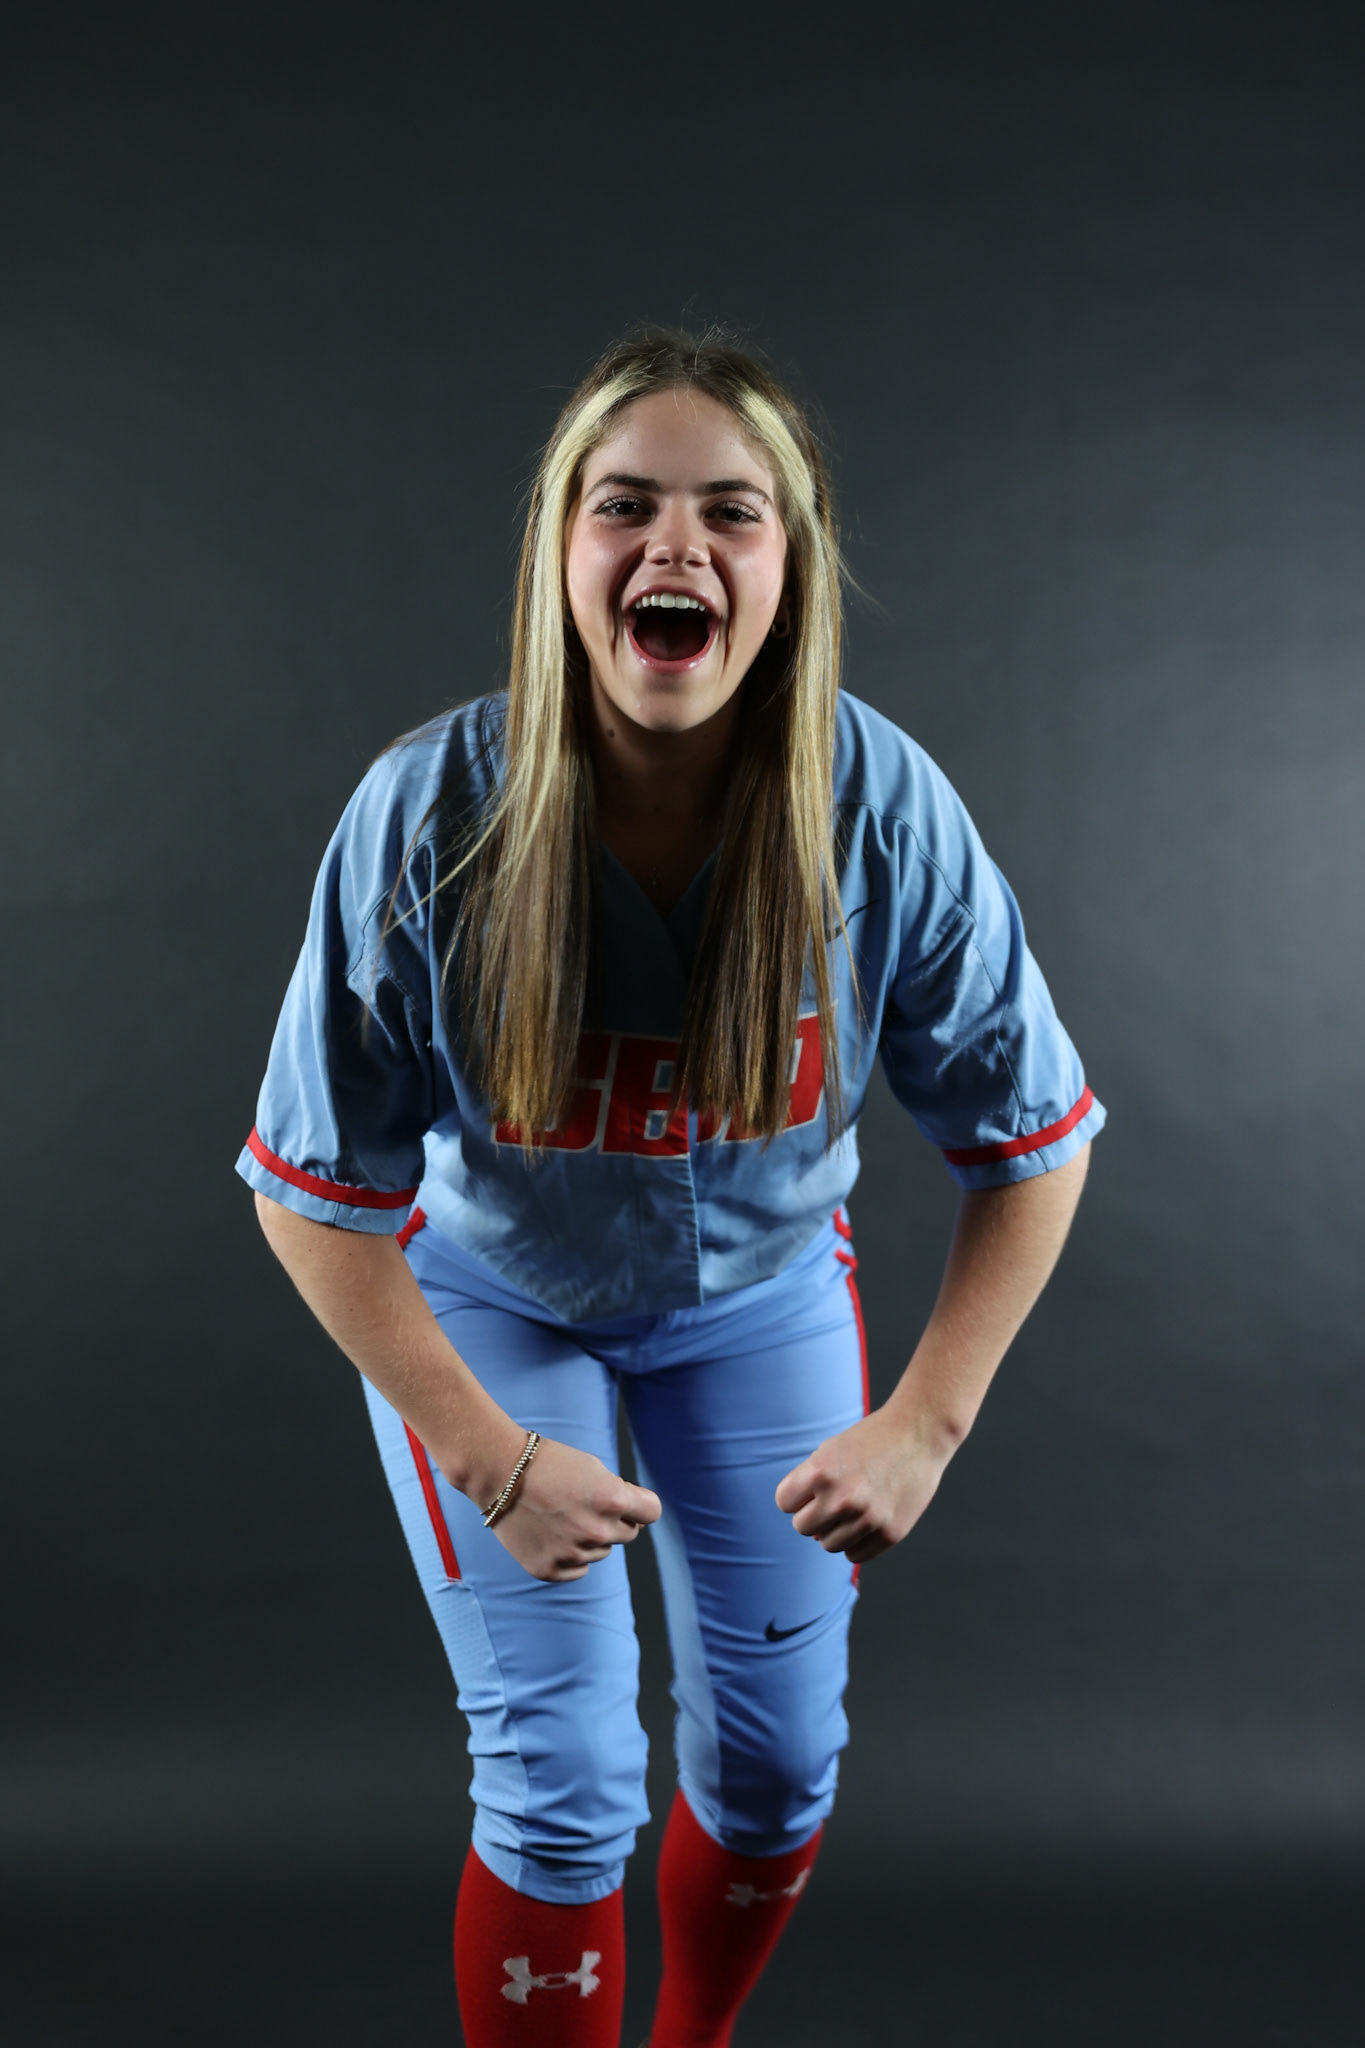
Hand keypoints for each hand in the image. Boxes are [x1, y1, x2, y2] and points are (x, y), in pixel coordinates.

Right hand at [485, 1434, 661, 1583]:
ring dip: (590, 1537)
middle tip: (585, 1504)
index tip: (630, 1501)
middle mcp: (596, 1531)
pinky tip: (552, 1533)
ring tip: (561, 1515)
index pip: (651, 1512)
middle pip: (628, 1533)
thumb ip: (619, 1494)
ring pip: (601, 1551)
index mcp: (612, 1500)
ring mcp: (572, 1553)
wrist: (499, 1472)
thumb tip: (633, 1517)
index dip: (640, 1504)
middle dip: (614, 1520)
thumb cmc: (547, 1463)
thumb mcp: (593, 1467)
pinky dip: (571, 1555)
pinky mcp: (550, 1569)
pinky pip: (578, 1568)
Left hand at [774, 1406, 953, 1566]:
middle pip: (802, 1528)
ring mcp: (867, 1519)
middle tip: (834, 1498)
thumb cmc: (871, 1440)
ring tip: (853, 1507)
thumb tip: (810, 1528)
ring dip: (835, 1529)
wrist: (918, 1433)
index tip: (813, 1487)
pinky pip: (855, 1554)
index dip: (797, 1495)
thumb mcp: (830, 1450)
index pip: (784, 1503)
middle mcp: (841, 1499)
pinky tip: (867, 1520)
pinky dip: (856, 1542)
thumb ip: (809, 1485)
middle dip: (813, 1514)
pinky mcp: (889, 1533)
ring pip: (827, 1544)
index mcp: (820, 1473)